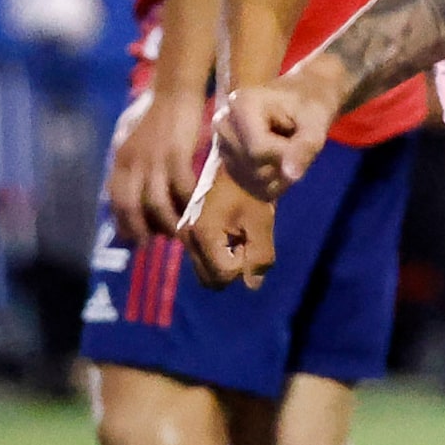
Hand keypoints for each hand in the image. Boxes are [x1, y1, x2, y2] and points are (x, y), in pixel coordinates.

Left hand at [106, 89, 207, 241]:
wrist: (175, 93)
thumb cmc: (160, 124)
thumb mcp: (136, 148)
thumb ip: (133, 173)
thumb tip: (139, 205)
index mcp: (120, 162)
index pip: (115, 201)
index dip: (123, 223)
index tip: (135, 238)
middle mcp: (132, 162)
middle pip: (131, 207)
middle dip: (142, 229)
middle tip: (154, 242)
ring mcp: (153, 158)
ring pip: (156, 203)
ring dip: (168, 222)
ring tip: (178, 232)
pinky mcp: (176, 153)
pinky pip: (182, 187)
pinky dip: (189, 202)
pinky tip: (196, 209)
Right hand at [184, 159, 279, 288]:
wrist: (234, 159)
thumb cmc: (250, 187)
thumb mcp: (261, 221)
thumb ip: (260, 256)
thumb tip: (252, 285)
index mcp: (203, 234)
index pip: (225, 274)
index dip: (245, 262)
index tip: (250, 236)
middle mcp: (186, 237)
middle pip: (210, 279)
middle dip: (233, 268)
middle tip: (245, 239)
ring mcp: (183, 234)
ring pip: (205, 272)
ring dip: (224, 262)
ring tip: (238, 234)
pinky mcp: (186, 231)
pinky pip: (201, 258)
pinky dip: (217, 255)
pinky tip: (229, 231)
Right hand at [208, 70, 342, 201]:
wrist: (302, 99)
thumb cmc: (311, 106)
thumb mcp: (316, 122)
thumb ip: (305, 148)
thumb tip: (292, 177)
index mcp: (240, 104)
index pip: (258, 150)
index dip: (288, 153)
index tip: (302, 135)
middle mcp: (224, 125)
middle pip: (256, 168)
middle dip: (285, 162)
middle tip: (295, 138)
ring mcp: (223, 146)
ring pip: (256, 183)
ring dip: (282, 172)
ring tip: (286, 145)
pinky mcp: (229, 165)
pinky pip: (256, 190)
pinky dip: (276, 181)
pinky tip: (279, 158)